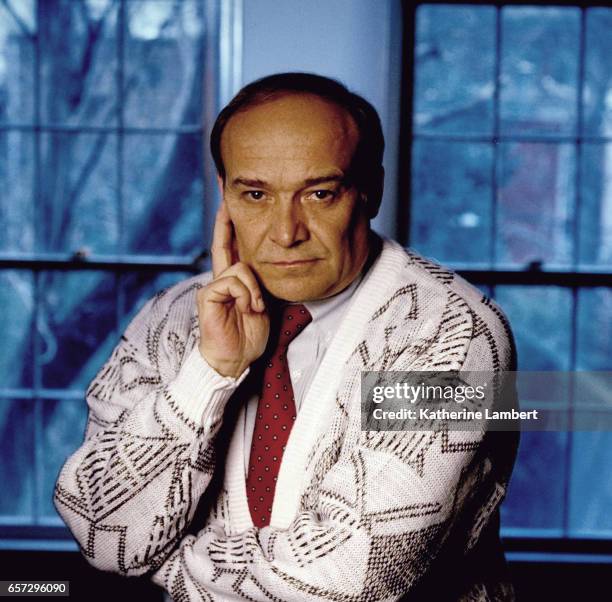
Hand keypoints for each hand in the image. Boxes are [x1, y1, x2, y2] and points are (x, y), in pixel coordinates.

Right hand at [197, 202, 269, 377]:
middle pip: (223, 243)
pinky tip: (249, 308)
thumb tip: (261, 268)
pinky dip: (246, 294)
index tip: (229, 204)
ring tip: (256, 307)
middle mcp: (220, 280)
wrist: (234, 360)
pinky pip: (232, 281)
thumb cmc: (248, 336)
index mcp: (234, 282)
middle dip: (225, 219)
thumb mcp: (261, 305)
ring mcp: (212, 287)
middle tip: (225, 192)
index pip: (231, 248)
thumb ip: (258, 285)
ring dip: (254, 288)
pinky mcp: (208, 296)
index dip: (229, 226)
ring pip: (239, 267)